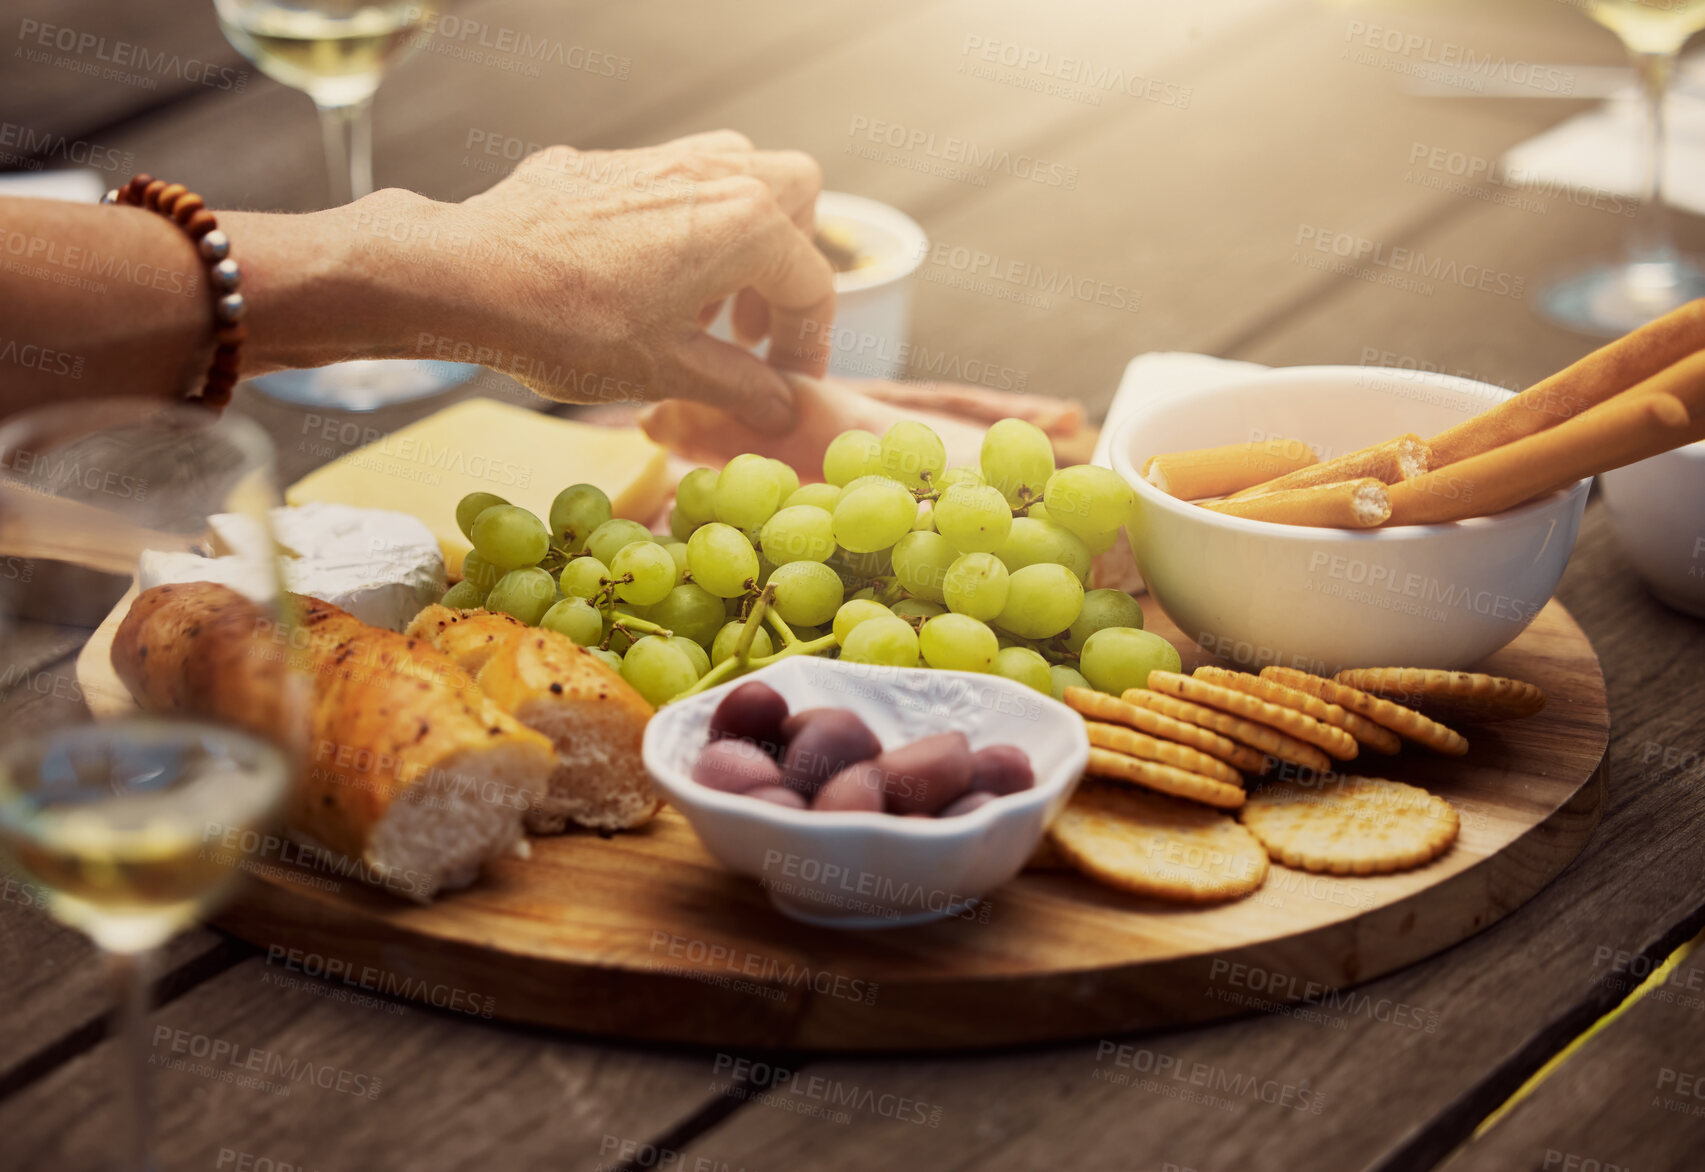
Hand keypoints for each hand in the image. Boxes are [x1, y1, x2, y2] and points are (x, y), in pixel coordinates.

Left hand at [452, 130, 833, 431]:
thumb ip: (739, 387)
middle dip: (787, 265)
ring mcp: (657, 158)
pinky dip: (683, 227)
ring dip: (739, 240)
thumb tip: (780, 408)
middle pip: (795, 197)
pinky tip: (640, 283)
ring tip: (700, 305)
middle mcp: (712, 173)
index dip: (807, 345)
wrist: (464, 275)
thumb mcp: (667, 372)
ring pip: (735, 175)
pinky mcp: (607, 163)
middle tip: (750, 328)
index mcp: (744, 223)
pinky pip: (673, 182)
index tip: (787, 386)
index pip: (810, 284)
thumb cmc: (569, 326)